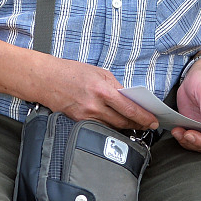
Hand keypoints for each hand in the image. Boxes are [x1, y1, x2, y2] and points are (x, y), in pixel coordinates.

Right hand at [41, 57, 159, 130]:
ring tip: (135, 124)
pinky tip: (116, 124)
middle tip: (148, 124)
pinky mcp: (78, 123)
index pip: (129, 108)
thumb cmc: (72, 72)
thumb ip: (115, 86)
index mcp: (103, 90)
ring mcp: (85, 117)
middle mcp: (95, 106)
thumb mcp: (99, 73)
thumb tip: (129, 98)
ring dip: (125, 126)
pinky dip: (110, 126)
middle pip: (123, 122)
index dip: (144, 117)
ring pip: (112, 127)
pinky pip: (100, 127)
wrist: (46, 79)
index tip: (153, 121)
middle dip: (138, 124)